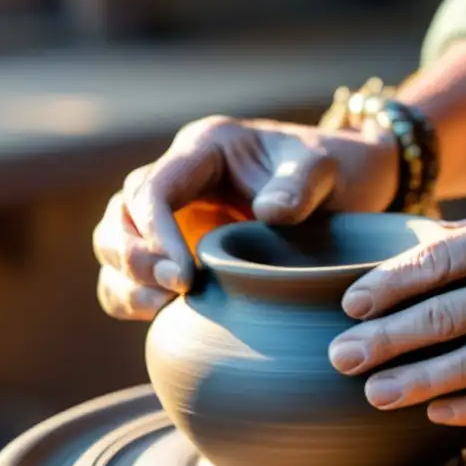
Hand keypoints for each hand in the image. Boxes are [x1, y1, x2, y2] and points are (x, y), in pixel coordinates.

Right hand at [93, 115, 397, 319]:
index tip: (185, 276)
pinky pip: (132, 273)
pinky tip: (160, 317)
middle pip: (122, 215)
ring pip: (116, 243)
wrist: (350, 185)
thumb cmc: (335, 170)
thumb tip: (267, 214)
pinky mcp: (179, 248)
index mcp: (204, 148)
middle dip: (134, 257)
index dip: (157, 232)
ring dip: (125, 279)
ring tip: (159, 309)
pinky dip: (132, 296)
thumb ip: (300, 186)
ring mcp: (176, 214)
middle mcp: (179, 178)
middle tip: (175, 291)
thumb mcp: (325, 169)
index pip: (154, 188)